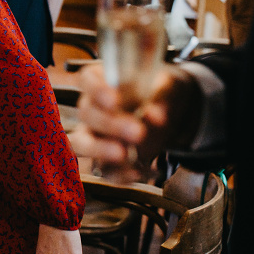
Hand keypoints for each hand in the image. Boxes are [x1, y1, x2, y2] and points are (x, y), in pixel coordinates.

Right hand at [70, 63, 202, 181]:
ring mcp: (96, 134)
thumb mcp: (167, 85)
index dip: (96, 90)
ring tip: (123, 154)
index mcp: (103, 80)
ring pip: (81, 143)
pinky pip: (105, 170)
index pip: (87, 80)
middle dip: (110, 124)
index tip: (114, 100)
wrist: (172, 114)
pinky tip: (139, 171)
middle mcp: (93, 106)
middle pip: (87, 113)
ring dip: (99, 150)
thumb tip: (155, 115)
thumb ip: (161, 96)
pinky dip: (120, 174)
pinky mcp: (107, 159)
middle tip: (138, 132)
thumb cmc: (161, 91)